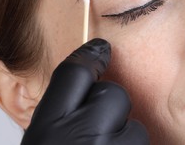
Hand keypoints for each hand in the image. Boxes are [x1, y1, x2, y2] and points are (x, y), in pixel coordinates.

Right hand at [21, 39, 148, 144]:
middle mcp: (80, 137)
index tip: (101, 48)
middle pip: (113, 93)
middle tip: (100, 123)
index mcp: (49, 129)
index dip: (90, 55)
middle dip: (110, 103)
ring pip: (134, 123)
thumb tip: (87, 75)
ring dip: (124, 133)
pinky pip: (142, 141)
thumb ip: (59, 108)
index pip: (74, 73)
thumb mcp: (42, 137)